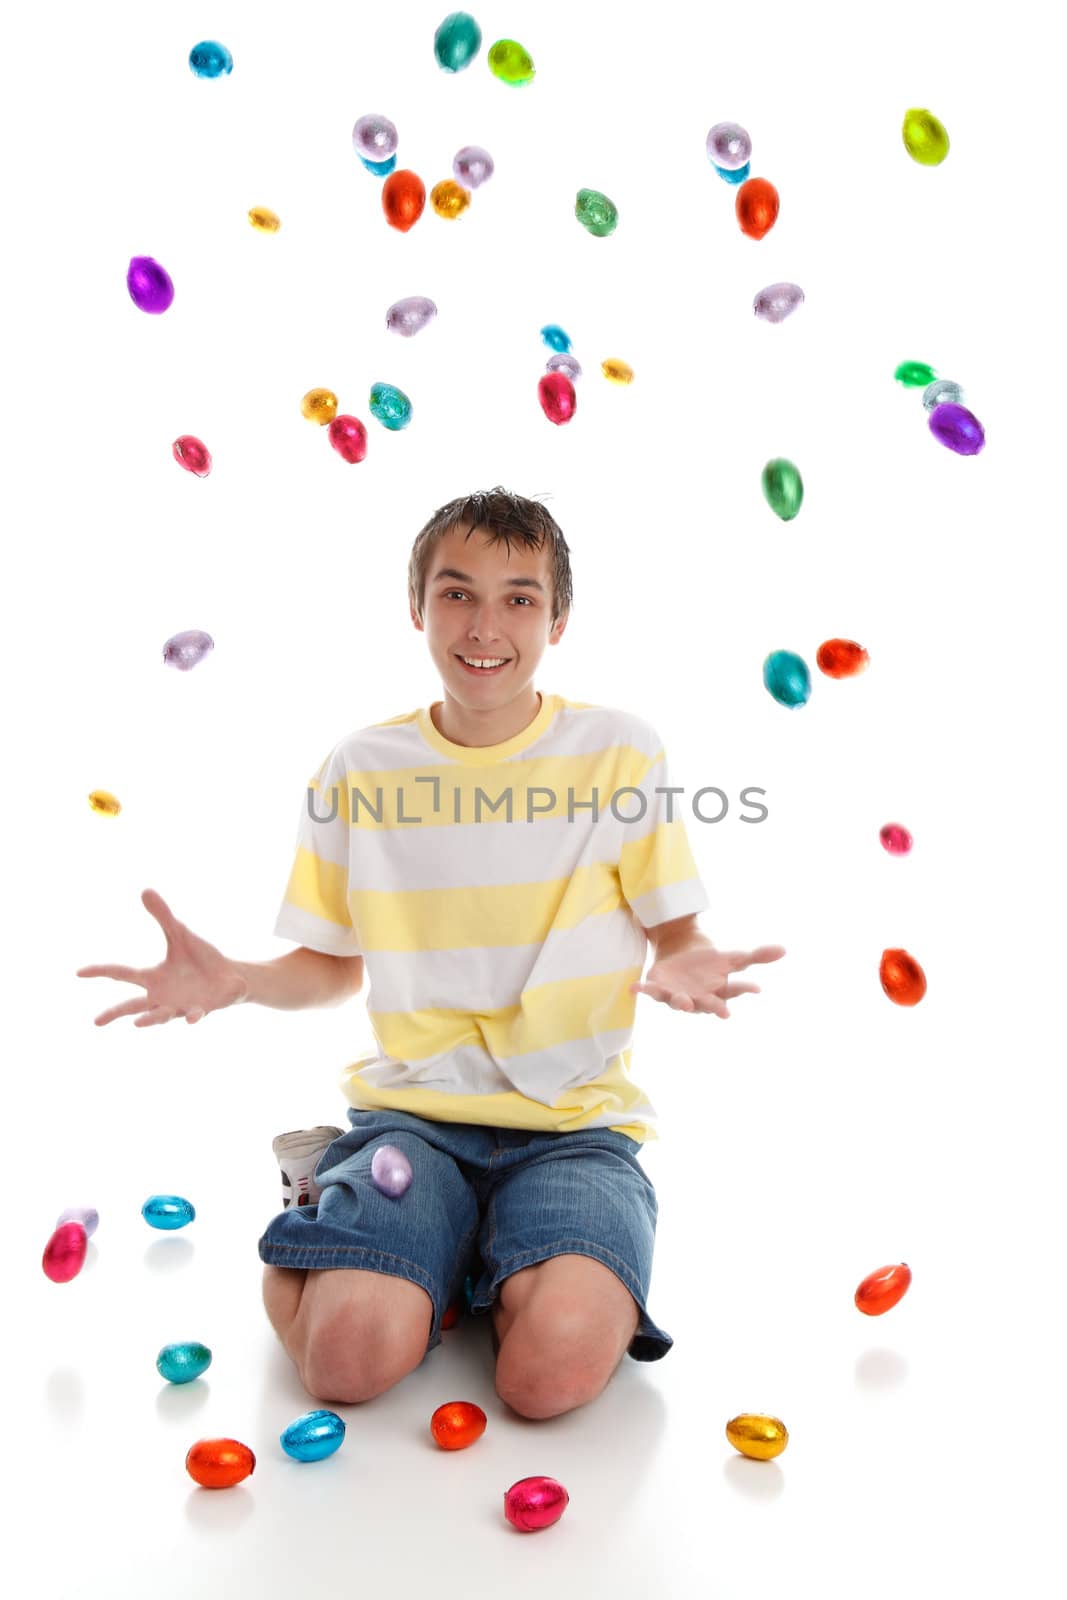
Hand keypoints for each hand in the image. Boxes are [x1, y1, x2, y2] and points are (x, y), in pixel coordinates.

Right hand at [76, 888, 248, 1026]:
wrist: (230, 976)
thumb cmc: (200, 958)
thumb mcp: (181, 934)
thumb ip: (163, 917)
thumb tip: (145, 890)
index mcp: (152, 977)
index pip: (122, 974)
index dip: (101, 972)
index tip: (78, 973)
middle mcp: (162, 996)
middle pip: (133, 1006)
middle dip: (114, 1013)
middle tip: (96, 1021)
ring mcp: (180, 1006)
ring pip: (161, 1015)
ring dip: (151, 1019)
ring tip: (137, 1024)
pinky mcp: (201, 1010)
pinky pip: (195, 1015)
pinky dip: (193, 1017)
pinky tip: (192, 1018)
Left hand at [629, 943, 785, 1017]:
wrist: (682, 955)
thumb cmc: (710, 963)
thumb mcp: (732, 957)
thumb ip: (757, 956)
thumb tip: (784, 949)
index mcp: (720, 991)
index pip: (735, 991)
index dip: (745, 990)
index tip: (757, 989)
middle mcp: (700, 998)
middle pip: (709, 1004)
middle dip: (714, 1008)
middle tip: (724, 1013)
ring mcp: (679, 996)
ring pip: (680, 1002)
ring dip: (681, 1002)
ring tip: (683, 1001)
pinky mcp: (660, 989)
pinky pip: (651, 992)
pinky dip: (643, 990)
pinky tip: (635, 987)